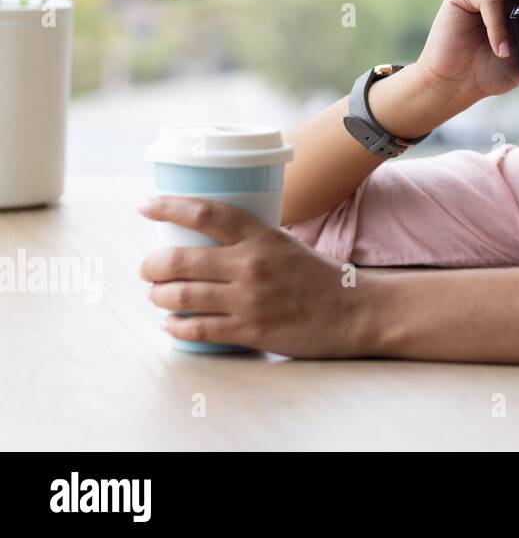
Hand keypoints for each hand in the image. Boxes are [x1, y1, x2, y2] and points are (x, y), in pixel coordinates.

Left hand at [139, 195, 372, 357]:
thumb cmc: (321, 278)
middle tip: (148, 269)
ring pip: (180, 296)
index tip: (144, 206)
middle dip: (152, 265)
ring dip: (158, 296)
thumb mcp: (287, 246)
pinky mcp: (250, 331)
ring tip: (157, 295)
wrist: (356, 312)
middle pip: (180, 259)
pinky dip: (174, 327)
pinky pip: (196, 330)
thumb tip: (211, 242)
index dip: (169, 207)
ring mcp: (249, 300)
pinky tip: (169, 324)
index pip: (206, 213)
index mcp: (262, 236)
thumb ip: (252, 243)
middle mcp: (252, 265)